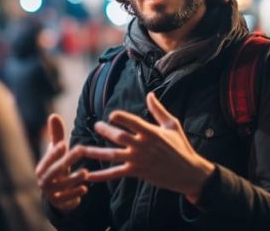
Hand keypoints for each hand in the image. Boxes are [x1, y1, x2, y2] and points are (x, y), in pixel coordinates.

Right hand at [35, 114, 87, 211]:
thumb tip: (53, 115)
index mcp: (42, 168)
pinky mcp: (59, 203)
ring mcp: (51, 193)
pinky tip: (85, 189)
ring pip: (61, 187)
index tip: (64, 144)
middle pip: (54, 172)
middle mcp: (44, 181)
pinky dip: (75, 194)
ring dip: (73, 179)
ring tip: (86, 172)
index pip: (47, 160)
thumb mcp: (57, 150)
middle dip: (67, 161)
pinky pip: (66, 200)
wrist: (56, 191)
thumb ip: (56, 135)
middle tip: (80, 150)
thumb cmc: (57, 164)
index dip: (54, 153)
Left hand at [81, 92, 214, 201]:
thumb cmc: (181, 146)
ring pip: (113, 155)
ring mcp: (139, 160)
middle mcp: (143, 146)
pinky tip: (89, 175)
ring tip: (81, 148)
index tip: (111, 115)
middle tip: (96, 126)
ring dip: (95, 152)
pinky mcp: (137, 172)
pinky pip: (116, 174)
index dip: (120, 117)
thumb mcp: (172, 125)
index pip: (132, 122)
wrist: (188, 173)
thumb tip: (149, 94)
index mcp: (151, 132)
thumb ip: (158, 110)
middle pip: (119, 137)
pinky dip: (101, 175)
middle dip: (105, 131)